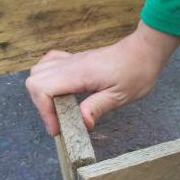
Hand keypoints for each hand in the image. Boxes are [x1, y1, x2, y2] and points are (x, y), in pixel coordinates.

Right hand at [25, 21, 179, 134]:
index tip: (58, 128)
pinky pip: (50, 64)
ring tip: (59, 110)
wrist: (145, 51)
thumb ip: (97, 108)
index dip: (44, 111)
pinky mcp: (76, 60)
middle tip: (59, 122)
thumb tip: (82, 124)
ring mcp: (71, 60)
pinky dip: (47, 79)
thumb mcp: (121, 96)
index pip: (42, 89)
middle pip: (34, 81)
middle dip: (41, 106)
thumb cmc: (137, 72)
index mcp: (79, 74)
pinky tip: (59, 91)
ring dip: (42, 93)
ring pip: (38, 72)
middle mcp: (70, 65)